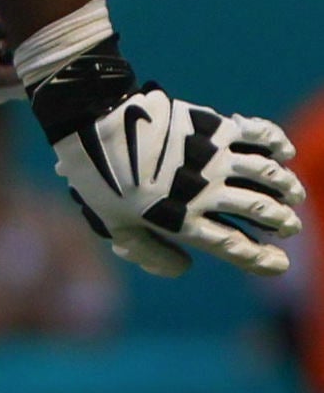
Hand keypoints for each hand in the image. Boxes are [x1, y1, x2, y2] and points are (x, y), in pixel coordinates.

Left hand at [30, 49, 304, 276]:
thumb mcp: (114, 226)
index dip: (260, 259)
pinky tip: (286, 153)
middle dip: (281, 222)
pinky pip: (258, 135)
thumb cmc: (99, 179)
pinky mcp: (215, 127)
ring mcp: (214, 158)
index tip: (279, 265)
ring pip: (267, 175)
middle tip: (289, 227)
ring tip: (295, 196)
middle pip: (260, 210)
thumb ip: (149, 252)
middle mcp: (206, 190)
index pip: (233, 247)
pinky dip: (277, 143)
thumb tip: (185, 268)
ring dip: (286, 187)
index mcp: (181, 219)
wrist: (96, 124)